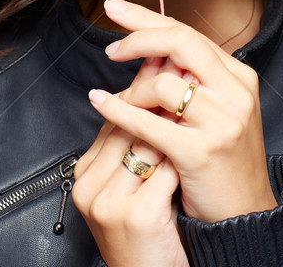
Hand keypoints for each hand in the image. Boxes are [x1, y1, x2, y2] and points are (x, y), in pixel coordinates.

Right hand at [72, 63, 189, 266]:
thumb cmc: (147, 225)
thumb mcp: (132, 182)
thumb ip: (137, 140)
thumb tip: (154, 85)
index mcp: (87, 172)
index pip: (113, 118)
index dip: (142, 86)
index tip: (164, 57)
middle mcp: (90, 185)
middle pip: (124, 125)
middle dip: (156, 90)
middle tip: (181, 63)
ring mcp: (108, 202)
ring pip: (143, 145)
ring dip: (172, 120)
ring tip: (193, 94)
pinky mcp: (134, 218)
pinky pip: (162, 175)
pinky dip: (181, 157)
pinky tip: (196, 146)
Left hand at [87, 0, 277, 222]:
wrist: (246, 214)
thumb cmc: (224, 158)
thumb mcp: (217, 109)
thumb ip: (190, 77)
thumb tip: (147, 49)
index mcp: (238, 76)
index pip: (188, 33)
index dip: (148, 20)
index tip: (117, 12)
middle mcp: (235, 92)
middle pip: (179, 42)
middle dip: (138, 36)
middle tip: (109, 45)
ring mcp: (221, 122)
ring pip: (162, 83)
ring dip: (131, 90)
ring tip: (118, 100)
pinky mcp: (202, 152)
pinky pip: (148, 123)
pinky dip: (118, 111)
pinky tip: (101, 103)